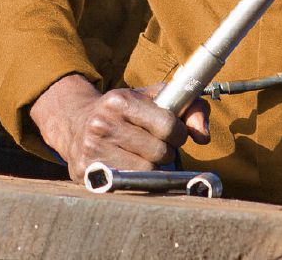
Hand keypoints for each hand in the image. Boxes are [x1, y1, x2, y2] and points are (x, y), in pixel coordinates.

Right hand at [30, 73, 208, 183]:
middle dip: (166, 151)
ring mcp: (91, 150)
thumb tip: (203, 136)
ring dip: (153, 168)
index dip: (179, 133)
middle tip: (159, 146)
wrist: (77, 121)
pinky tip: (132, 167)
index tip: (175, 133)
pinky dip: (136, 180)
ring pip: (144, 172)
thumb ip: (189, 108)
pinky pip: (125, 185)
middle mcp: (102, 124)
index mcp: (121, 100)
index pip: (167, 125)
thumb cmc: (126, 110)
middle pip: (158, 152)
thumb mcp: (155, 97)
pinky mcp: (84, 172)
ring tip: (146, 157)